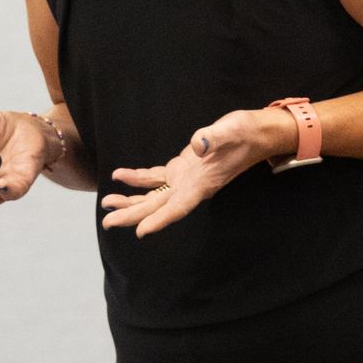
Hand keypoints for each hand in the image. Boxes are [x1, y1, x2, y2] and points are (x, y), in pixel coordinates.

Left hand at [100, 108, 290, 236]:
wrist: (255, 133)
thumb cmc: (245, 133)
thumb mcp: (232, 131)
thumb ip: (213, 138)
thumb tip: (197, 145)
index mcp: (202, 184)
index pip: (178, 207)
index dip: (160, 220)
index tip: (141, 232)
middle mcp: (191, 187)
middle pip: (157, 207)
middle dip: (132, 215)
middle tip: (107, 222)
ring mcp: (185, 179)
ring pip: (153, 196)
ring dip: (130, 201)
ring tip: (107, 203)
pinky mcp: (182, 168)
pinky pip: (155, 178)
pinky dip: (137, 178)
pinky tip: (120, 176)